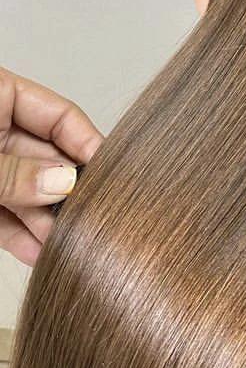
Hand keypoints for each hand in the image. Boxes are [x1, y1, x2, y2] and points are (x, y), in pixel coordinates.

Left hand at [0, 68, 101, 265]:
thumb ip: (13, 172)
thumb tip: (62, 183)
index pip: (59, 115)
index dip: (87, 144)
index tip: (112, 174)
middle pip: (47, 158)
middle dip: (68, 191)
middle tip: (95, 215)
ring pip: (27, 192)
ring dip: (48, 220)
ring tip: (73, 242)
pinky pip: (3, 216)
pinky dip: (21, 235)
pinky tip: (42, 252)